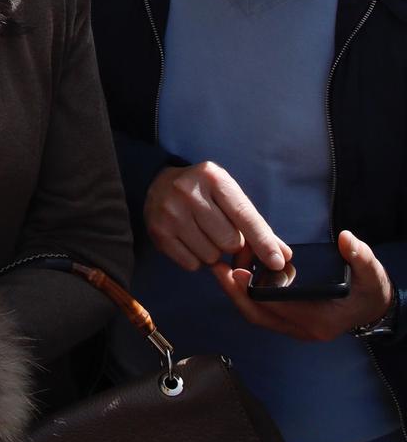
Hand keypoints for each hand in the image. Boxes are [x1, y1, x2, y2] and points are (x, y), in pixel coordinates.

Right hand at [144, 161, 289, 273]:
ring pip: (211, 256)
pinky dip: (196, 259)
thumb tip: (283, 256)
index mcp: (213, 177)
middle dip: (231, 244)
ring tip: (202, 233)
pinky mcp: (159, 232)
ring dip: (213, 252)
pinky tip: (189, 240)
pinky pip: (192, 264)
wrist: (157, 184)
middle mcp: (189, 192)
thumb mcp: (229, 197)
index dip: (263, 241)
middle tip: (220, 230)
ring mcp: (171, 212)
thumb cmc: (203, 192)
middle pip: (230, 241)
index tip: (277, 262)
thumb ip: (257, 226)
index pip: (244, 215)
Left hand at [213, 229, 392, 343]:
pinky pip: (263, 312)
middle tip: (218, 267)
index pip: (280, 308)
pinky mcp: (291, 322)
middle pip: (260, 315)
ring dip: (238, 293)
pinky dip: (248, 295)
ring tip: (222, 267)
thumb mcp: (370, 271)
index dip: (256, 291)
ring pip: (258, 315)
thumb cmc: (369, 289)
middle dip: (236, 293)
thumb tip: (346, 240)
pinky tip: (239, 273)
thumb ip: (360, 256)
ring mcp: (296, 329)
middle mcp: (304, 329)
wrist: (373, 307)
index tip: (238, 271)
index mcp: (320, 319)